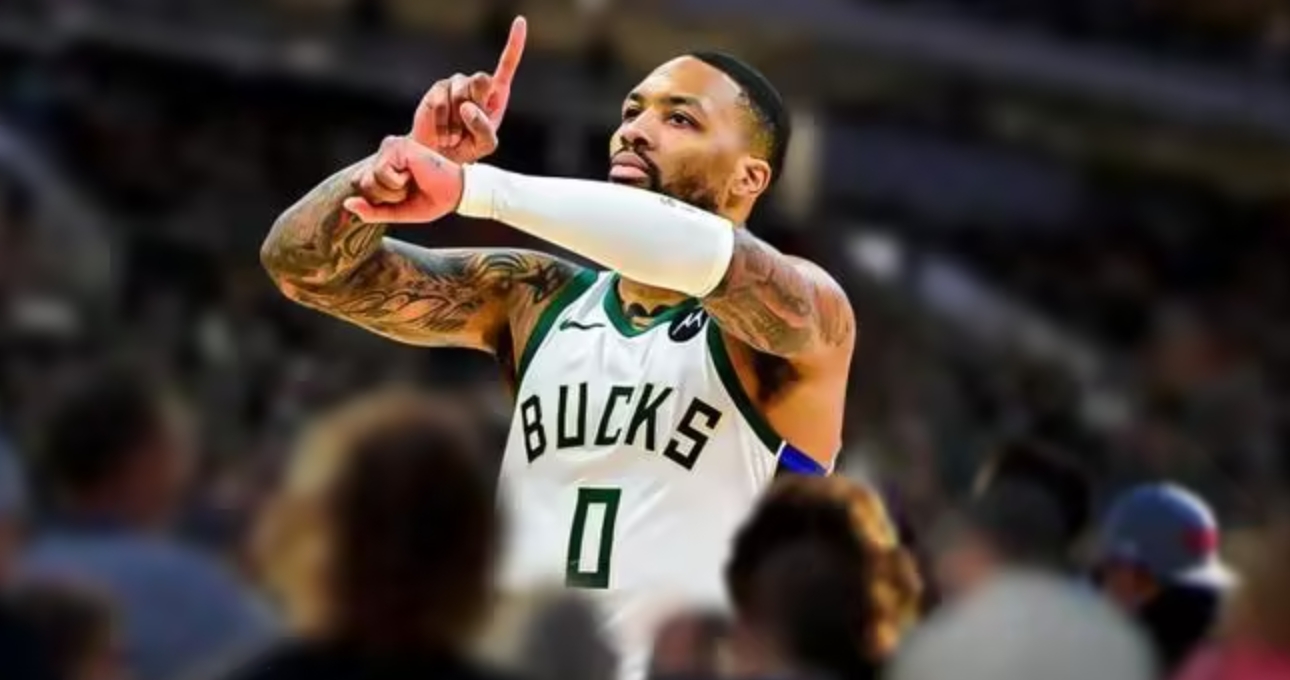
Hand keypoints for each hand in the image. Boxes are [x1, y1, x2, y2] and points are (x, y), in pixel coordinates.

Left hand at [346, 136, 463, 223]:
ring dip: (393, 190)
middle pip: (362, 183)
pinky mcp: (397, 146)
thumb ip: (372, 211)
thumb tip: (346, 204)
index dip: (380, 200)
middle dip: (385, 196)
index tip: (403, 196)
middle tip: (409, 190)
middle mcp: (384, 153)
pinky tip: (413, 174)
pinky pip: (382, 173)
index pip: (360, 185)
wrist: (456, 193)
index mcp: (383, 166)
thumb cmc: (431, 200)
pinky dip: (397, 182)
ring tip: (412, 182)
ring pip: (371, 179)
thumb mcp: (397, 212)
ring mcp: (390, 147)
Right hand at [409, 16, 525, 162]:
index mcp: (495, 95)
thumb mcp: (485, 144)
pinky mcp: (438, 90)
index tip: (520, 21)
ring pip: (460, 95)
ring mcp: (456, 84)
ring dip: (457, 122)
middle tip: (468, 128)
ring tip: (455, 136)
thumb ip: (484, 128)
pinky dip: (443, 124)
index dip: (514, 44)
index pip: (506, 66)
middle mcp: (476, 85)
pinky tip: (444, 134)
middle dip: (476, 105)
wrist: (440, 155)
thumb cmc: (467, 147)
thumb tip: (467, 107)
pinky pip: (441, 104)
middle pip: (481, 81)